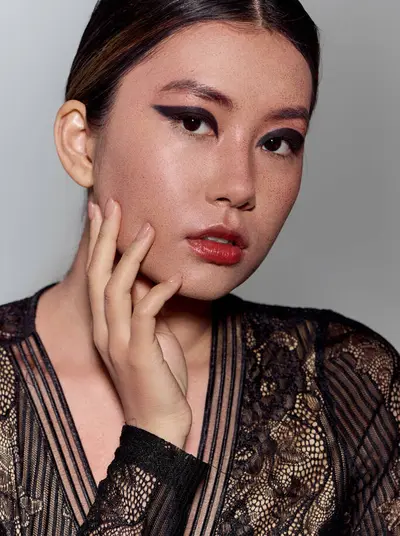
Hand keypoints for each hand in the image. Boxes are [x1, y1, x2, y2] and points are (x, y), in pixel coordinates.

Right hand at [86, 198, 191, 448]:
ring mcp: (120, 342)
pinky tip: (175, 278)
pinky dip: (158, 292)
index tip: (101, 213)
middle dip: (105, 238)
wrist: (159, 425)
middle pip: (99, 275)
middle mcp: (106, 330)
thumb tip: (151, 280)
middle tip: (112, 204)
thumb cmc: (158, 380)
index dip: (97, 243)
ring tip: (149, 229)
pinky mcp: (140, 353)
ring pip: (116, 289)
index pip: (96, 276)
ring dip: (132, 257)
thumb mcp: (149, 338)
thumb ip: (144, 310)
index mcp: (106, 325)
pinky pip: (145, 314)